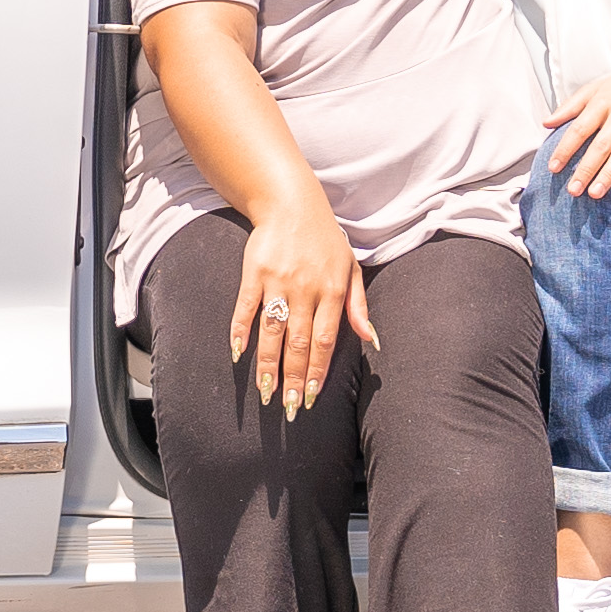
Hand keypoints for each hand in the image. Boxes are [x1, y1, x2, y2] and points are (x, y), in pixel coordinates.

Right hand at [228, 205, 375, 417]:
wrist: (292, 204)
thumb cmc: (325, 241)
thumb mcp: (351, 269)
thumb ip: (359, 306)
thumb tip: (372, 340)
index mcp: (333, 291)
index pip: (325, 340)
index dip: (318, 370)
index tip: (312, 396)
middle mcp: (306, 288)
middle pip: (299, 342)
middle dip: (294, 377)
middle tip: (289, 406)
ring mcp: (278, 280)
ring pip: (272, 330)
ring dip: (268, 363)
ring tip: (265, 391)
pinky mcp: (254, 272)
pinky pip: (245, 306)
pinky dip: (240, 331)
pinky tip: (238, 354)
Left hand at [546, 50, 610, 200]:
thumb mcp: (596, 89)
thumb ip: (570, 106)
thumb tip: (546, 123)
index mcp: (603, 102)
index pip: (580, 129)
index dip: (566, 149)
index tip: (553, 167)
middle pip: (601, 146)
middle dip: (586, 169)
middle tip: (572, 190)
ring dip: (609, 175)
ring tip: (594, 193)